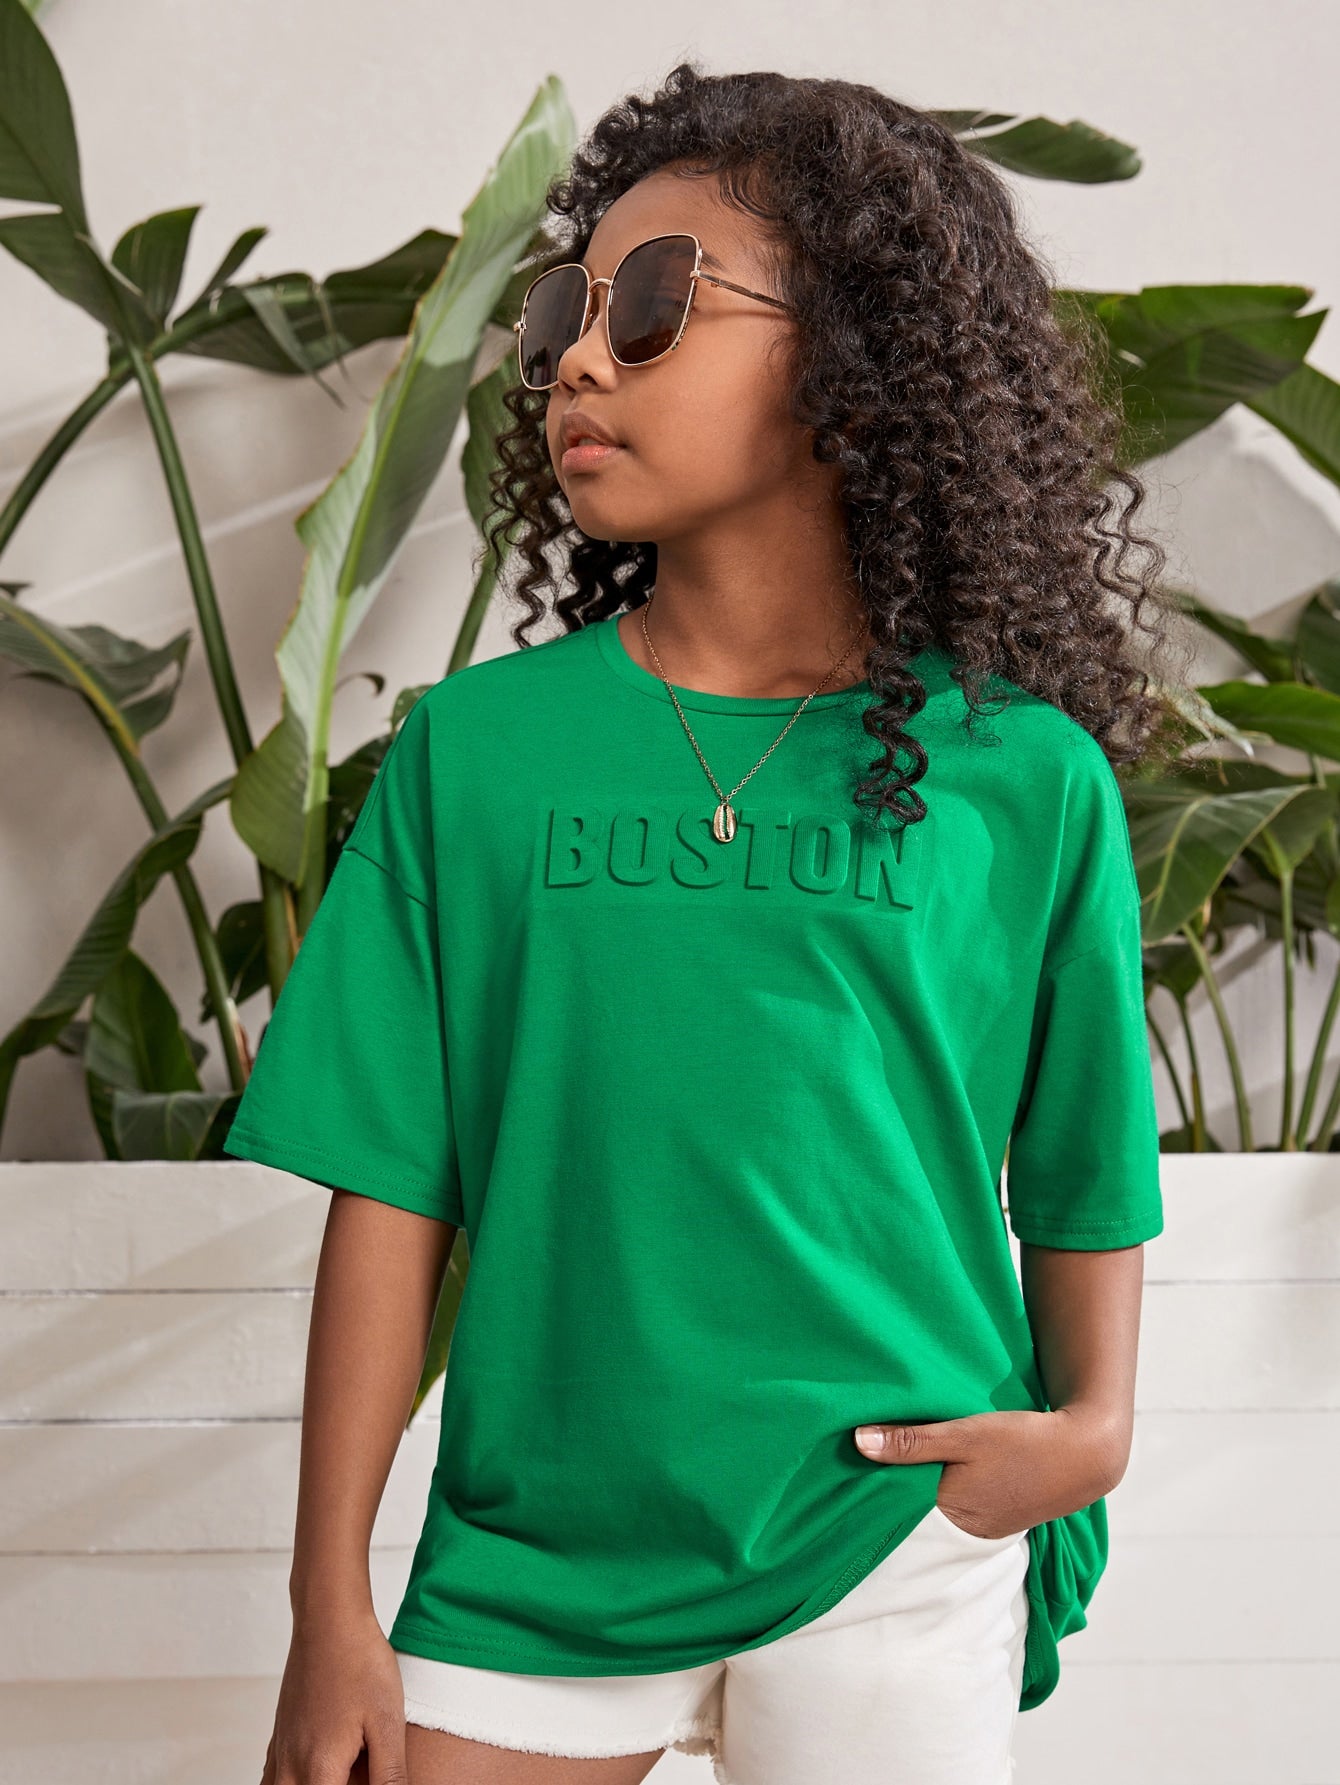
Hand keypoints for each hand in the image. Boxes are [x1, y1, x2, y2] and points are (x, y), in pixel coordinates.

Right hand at [259, 1604, 405, 1784]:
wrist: (328, 1619)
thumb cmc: (360, 1664)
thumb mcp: (387, 1723)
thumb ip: (390, 1776)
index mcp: (319, 1772)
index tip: (372, 1777)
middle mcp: (291, 1769)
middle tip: (361, 1767)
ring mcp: (280, 1753)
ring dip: (315, 1783)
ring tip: (345, 1771)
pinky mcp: (278, 1738)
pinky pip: (275, 1779)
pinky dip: (295, 1782)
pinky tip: (319, 1771)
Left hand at [851, 1405, 1124, 1539]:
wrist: (1085, 1454)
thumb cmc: (1023, 1442)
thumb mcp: (965, 1434)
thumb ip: (913, 1441)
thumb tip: (857, 1442)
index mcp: (949, 1512)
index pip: (894, 1509)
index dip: (869, 1491)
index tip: (841, 1475)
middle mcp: (962, 1529)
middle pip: (911, 1513)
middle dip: (888, 1494)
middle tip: (854, 1470)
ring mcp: (981, 1526)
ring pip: (933, 1509)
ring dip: (915, 1490)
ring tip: (887, 1469)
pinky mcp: (995, 1515)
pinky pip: (955, 1507)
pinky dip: (940, 1491)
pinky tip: (932, 1473)